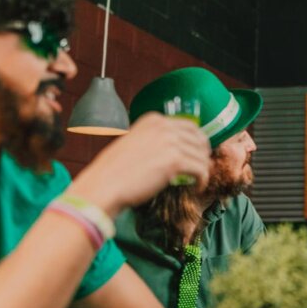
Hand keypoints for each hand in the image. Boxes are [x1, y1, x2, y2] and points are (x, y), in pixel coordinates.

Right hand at [70, 113, 211, 216]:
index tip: (197, 154)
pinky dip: (202, 180)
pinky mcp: (174, 161)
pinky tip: (197, 188)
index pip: (190, 126)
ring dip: (202, 170)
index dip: (198, 142)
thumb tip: (178, 146)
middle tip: (200, 169)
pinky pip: (201, 170)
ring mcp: (170, 142)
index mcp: (153, 119)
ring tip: (197, 181)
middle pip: (200, 139)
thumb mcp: (135, 142)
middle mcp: (163, 126)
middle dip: (203, 155)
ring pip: (202, 156)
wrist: (104, 185)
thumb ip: (155, 139)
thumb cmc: (116, 170)